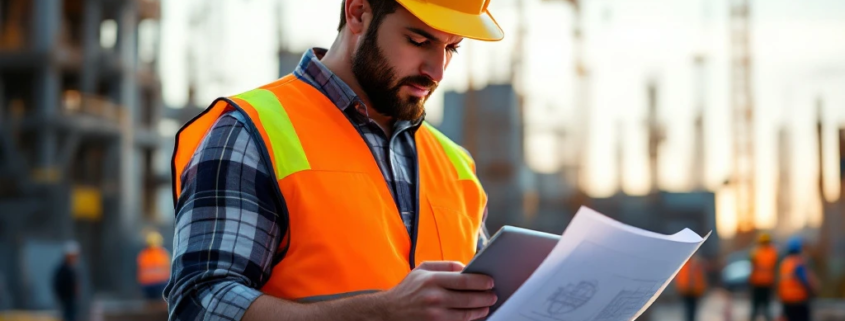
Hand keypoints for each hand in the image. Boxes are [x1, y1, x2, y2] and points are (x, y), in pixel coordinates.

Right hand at [379, 261, 496, 320]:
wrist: (389, 311)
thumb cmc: (409, 288)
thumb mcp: (423, 269)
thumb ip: (446, 266)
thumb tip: (468, 268)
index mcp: (432, 279)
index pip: (464, 280)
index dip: (481, 282)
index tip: (491, 282)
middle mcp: (434, 297)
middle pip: (468, 299)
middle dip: (485, 297)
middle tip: (493, 295)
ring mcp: (434, 315)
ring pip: (465, 315)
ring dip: (480, 311)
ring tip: (487, 306)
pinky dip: (468, 320)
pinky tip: (475, 316)